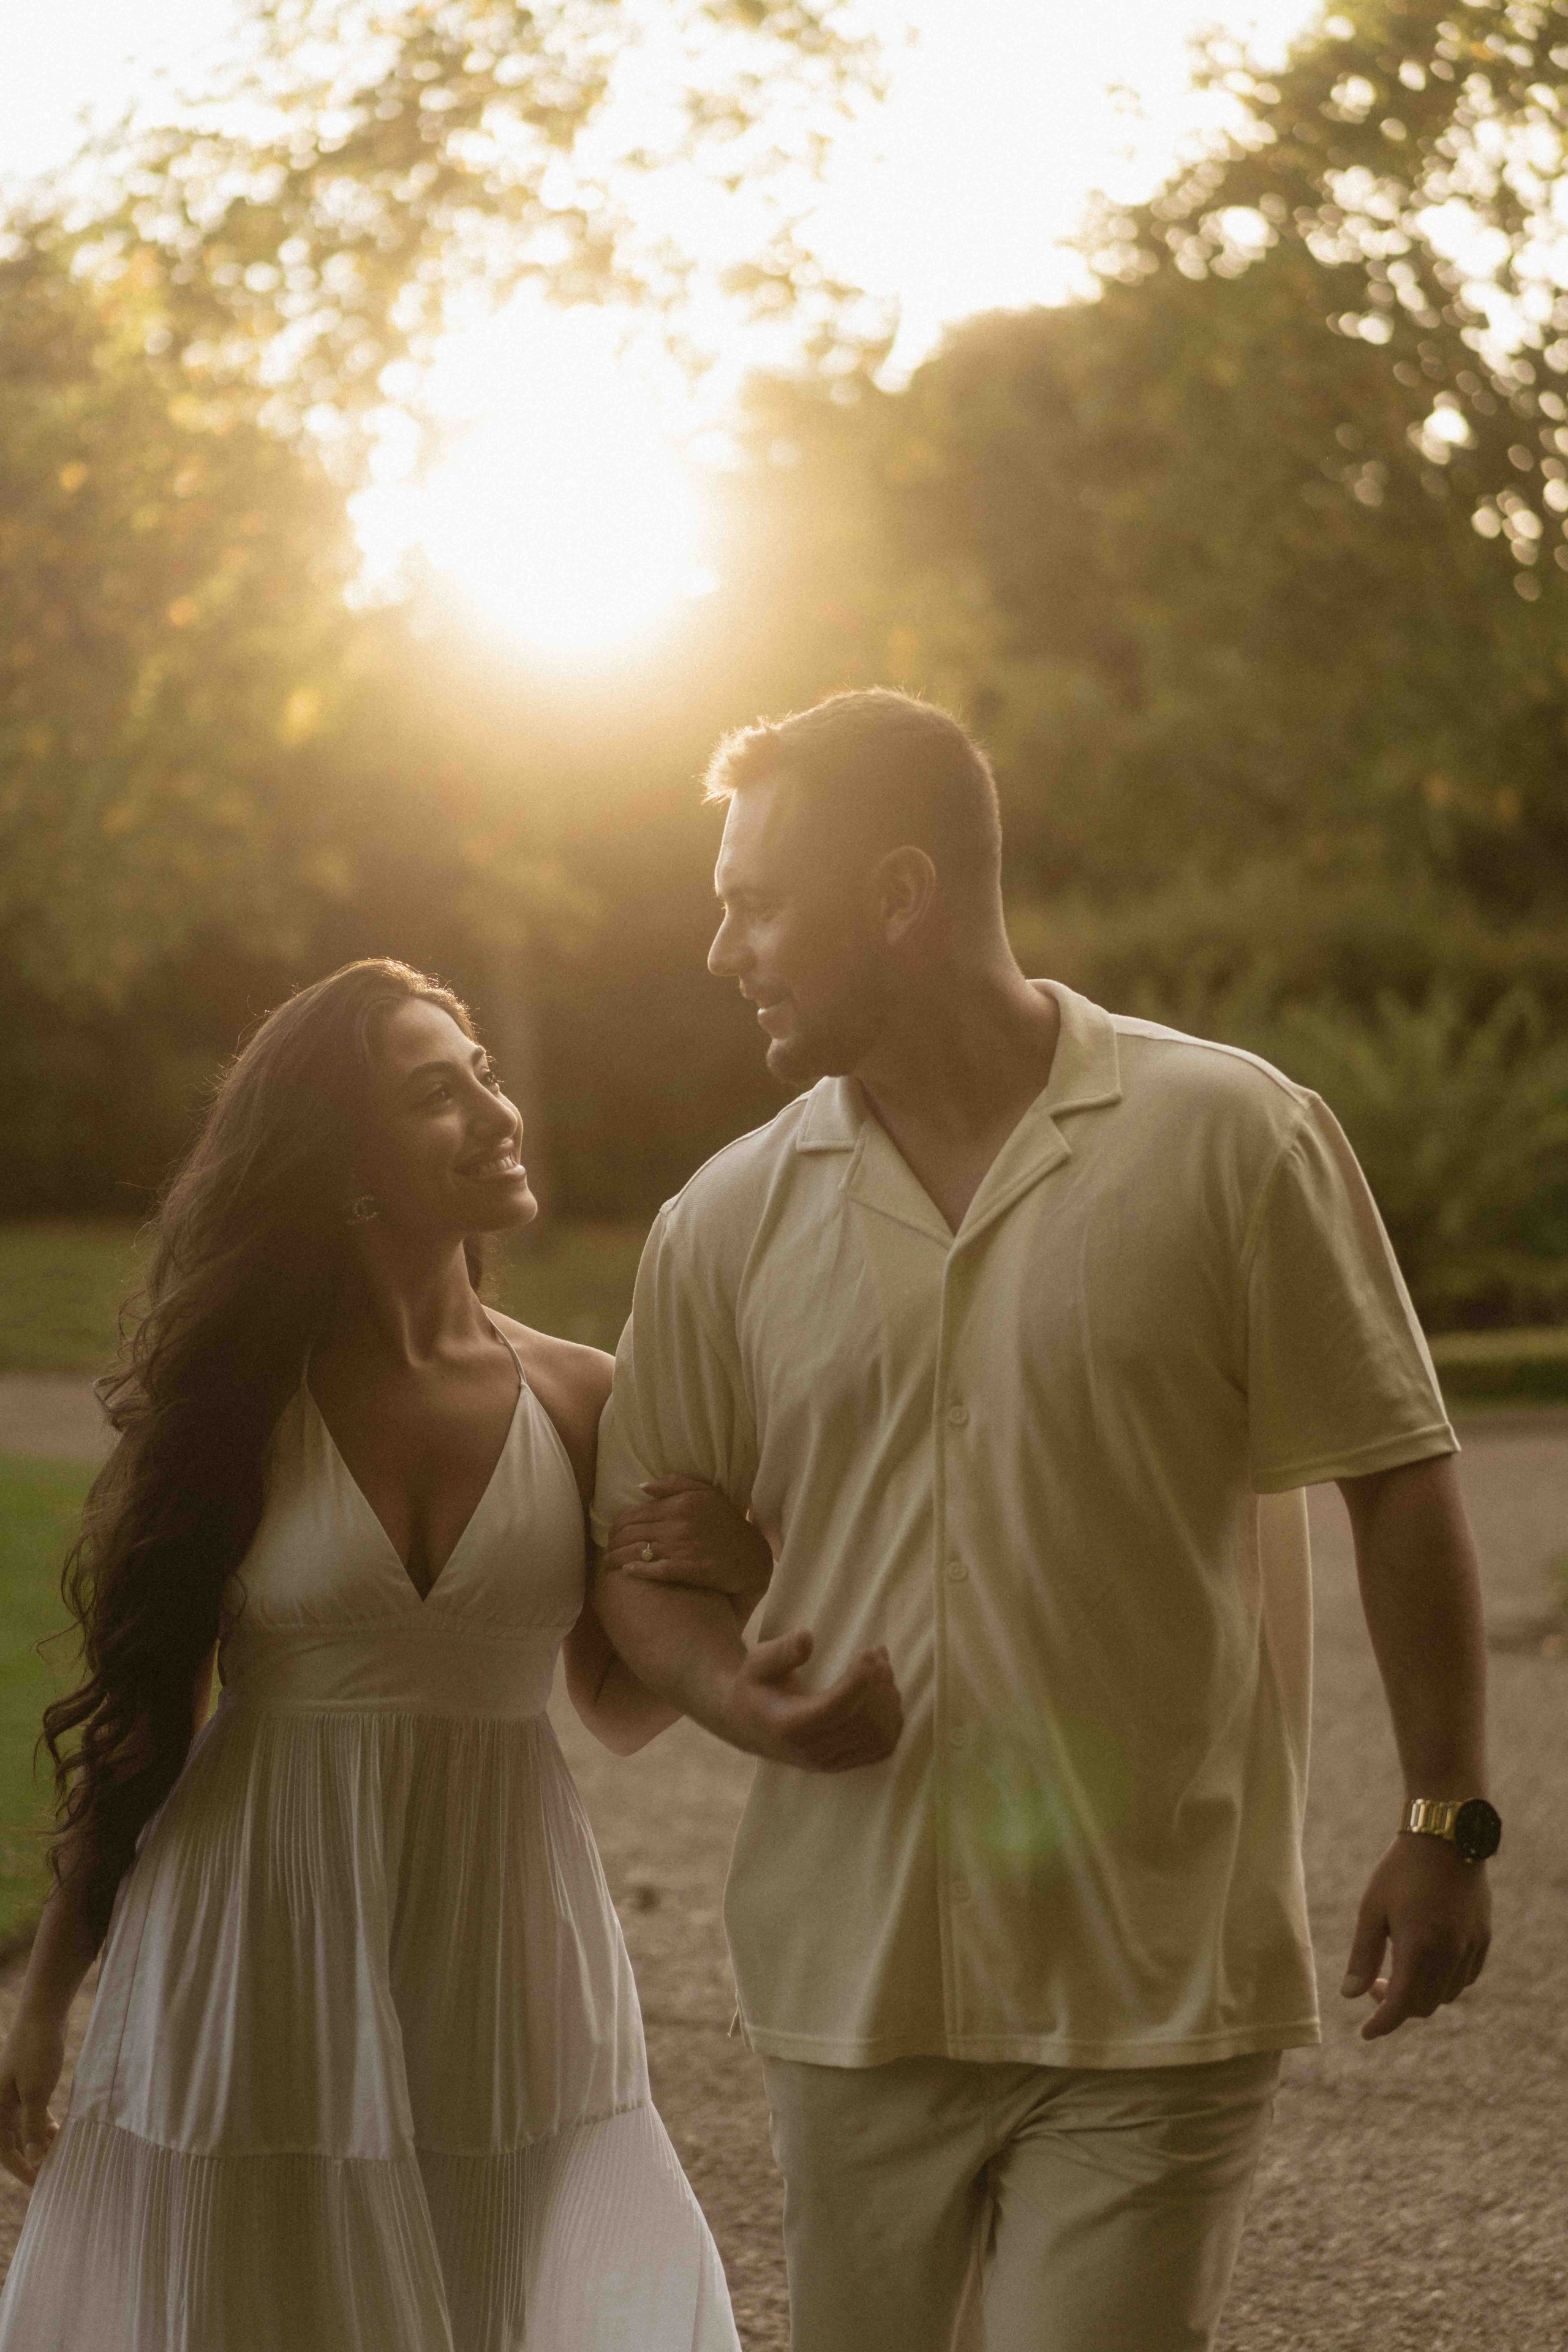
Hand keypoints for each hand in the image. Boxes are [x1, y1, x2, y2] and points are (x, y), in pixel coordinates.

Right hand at [0, 2010, 65, 2187]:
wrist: (44, 2012)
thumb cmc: (37, 2049)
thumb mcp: (36, 2092)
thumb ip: (33, 2127)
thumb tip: (34, 2158)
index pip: (4, 2150)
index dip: (20, 2169)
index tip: (39, 2183)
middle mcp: (1, 2102)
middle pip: (12, 2141)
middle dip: (30, 2158)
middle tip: (51, 2171)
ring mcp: (14, 2091)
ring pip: (24, 2126)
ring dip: (39, 2140)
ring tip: (59, 2151)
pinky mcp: (28, 2081)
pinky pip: (32, 2112)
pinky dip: (43, 2123)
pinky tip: (58, 2129)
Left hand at [605, 1477, 773, 1614]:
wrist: (751, 1556)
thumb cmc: (727, 1523)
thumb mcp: (707, 1493)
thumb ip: (674, 1485)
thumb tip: (642, 1487)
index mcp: (681, 1503)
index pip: (636, 1513)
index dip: (617, 1525)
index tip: (610, 1534)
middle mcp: (680, 1523)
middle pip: (632, 1532)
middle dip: (613, 1542)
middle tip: (605, 1551)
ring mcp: (684, 1547)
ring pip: (639, 1550)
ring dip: (618, 1557)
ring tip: (608, 1564)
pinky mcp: (691, 1569)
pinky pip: (656, 1570)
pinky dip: (638, 1570)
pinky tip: (627, 1572)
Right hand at [718, 1629, 902, 1771]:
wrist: (748, 1725)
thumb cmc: (755, 1687)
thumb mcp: (757, 1663)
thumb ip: (781, 1652)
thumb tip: (808, 1637)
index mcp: (789, 1726)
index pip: (837, 1708)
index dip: (861, 1679)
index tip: (870, 1650)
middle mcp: (811, 1751)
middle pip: (863, 1722)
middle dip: (879, 1684)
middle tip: (878, 1653)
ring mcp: (830, 1762)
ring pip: (878, 1736)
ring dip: (889, 1699)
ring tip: (883, 1668)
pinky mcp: (843, 1764)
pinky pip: (882, 1748)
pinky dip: (893, 1720)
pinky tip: (886, 1692)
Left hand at [1341, 1834, 1491, 2040]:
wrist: (1446, 1837)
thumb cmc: (1401, 1870)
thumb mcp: (1372, 1909)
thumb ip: (1362, 1955)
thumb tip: (1350, 1996)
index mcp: (1418, 1947)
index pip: (1401, 2005)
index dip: (1383, 2024)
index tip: (1365, 2033)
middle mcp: (1449, 1954)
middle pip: (1424, 2005)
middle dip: (1397, 2006)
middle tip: (1376, 1984)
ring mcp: (1470, 1947)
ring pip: (1446, 1994)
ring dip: (1421, 1994)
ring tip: (1399, 1969)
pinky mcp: (1483, 1939)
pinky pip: (1465, 1978)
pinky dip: (1445, 1982)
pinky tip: (1427, 1962)